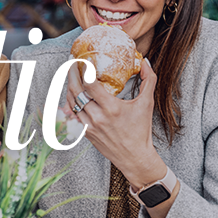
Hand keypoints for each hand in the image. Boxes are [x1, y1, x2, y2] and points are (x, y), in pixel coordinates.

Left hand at [64, 58, 166, 187]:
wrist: (134, 157)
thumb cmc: (141, 131)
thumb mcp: (146, 104)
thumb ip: (149, 81)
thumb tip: (146, 63)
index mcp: (112, 108)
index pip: (91, 85)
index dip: (84, 70)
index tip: (82, 59)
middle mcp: (97, 117)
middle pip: (76, 91)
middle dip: (71, 74)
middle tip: (71, 62)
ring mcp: (88, 125)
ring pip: (71, 102)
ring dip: (69, 86)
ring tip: (70, 75)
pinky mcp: (84, 132)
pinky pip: (71, 114)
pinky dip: (69, 102)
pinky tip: (71, 93)